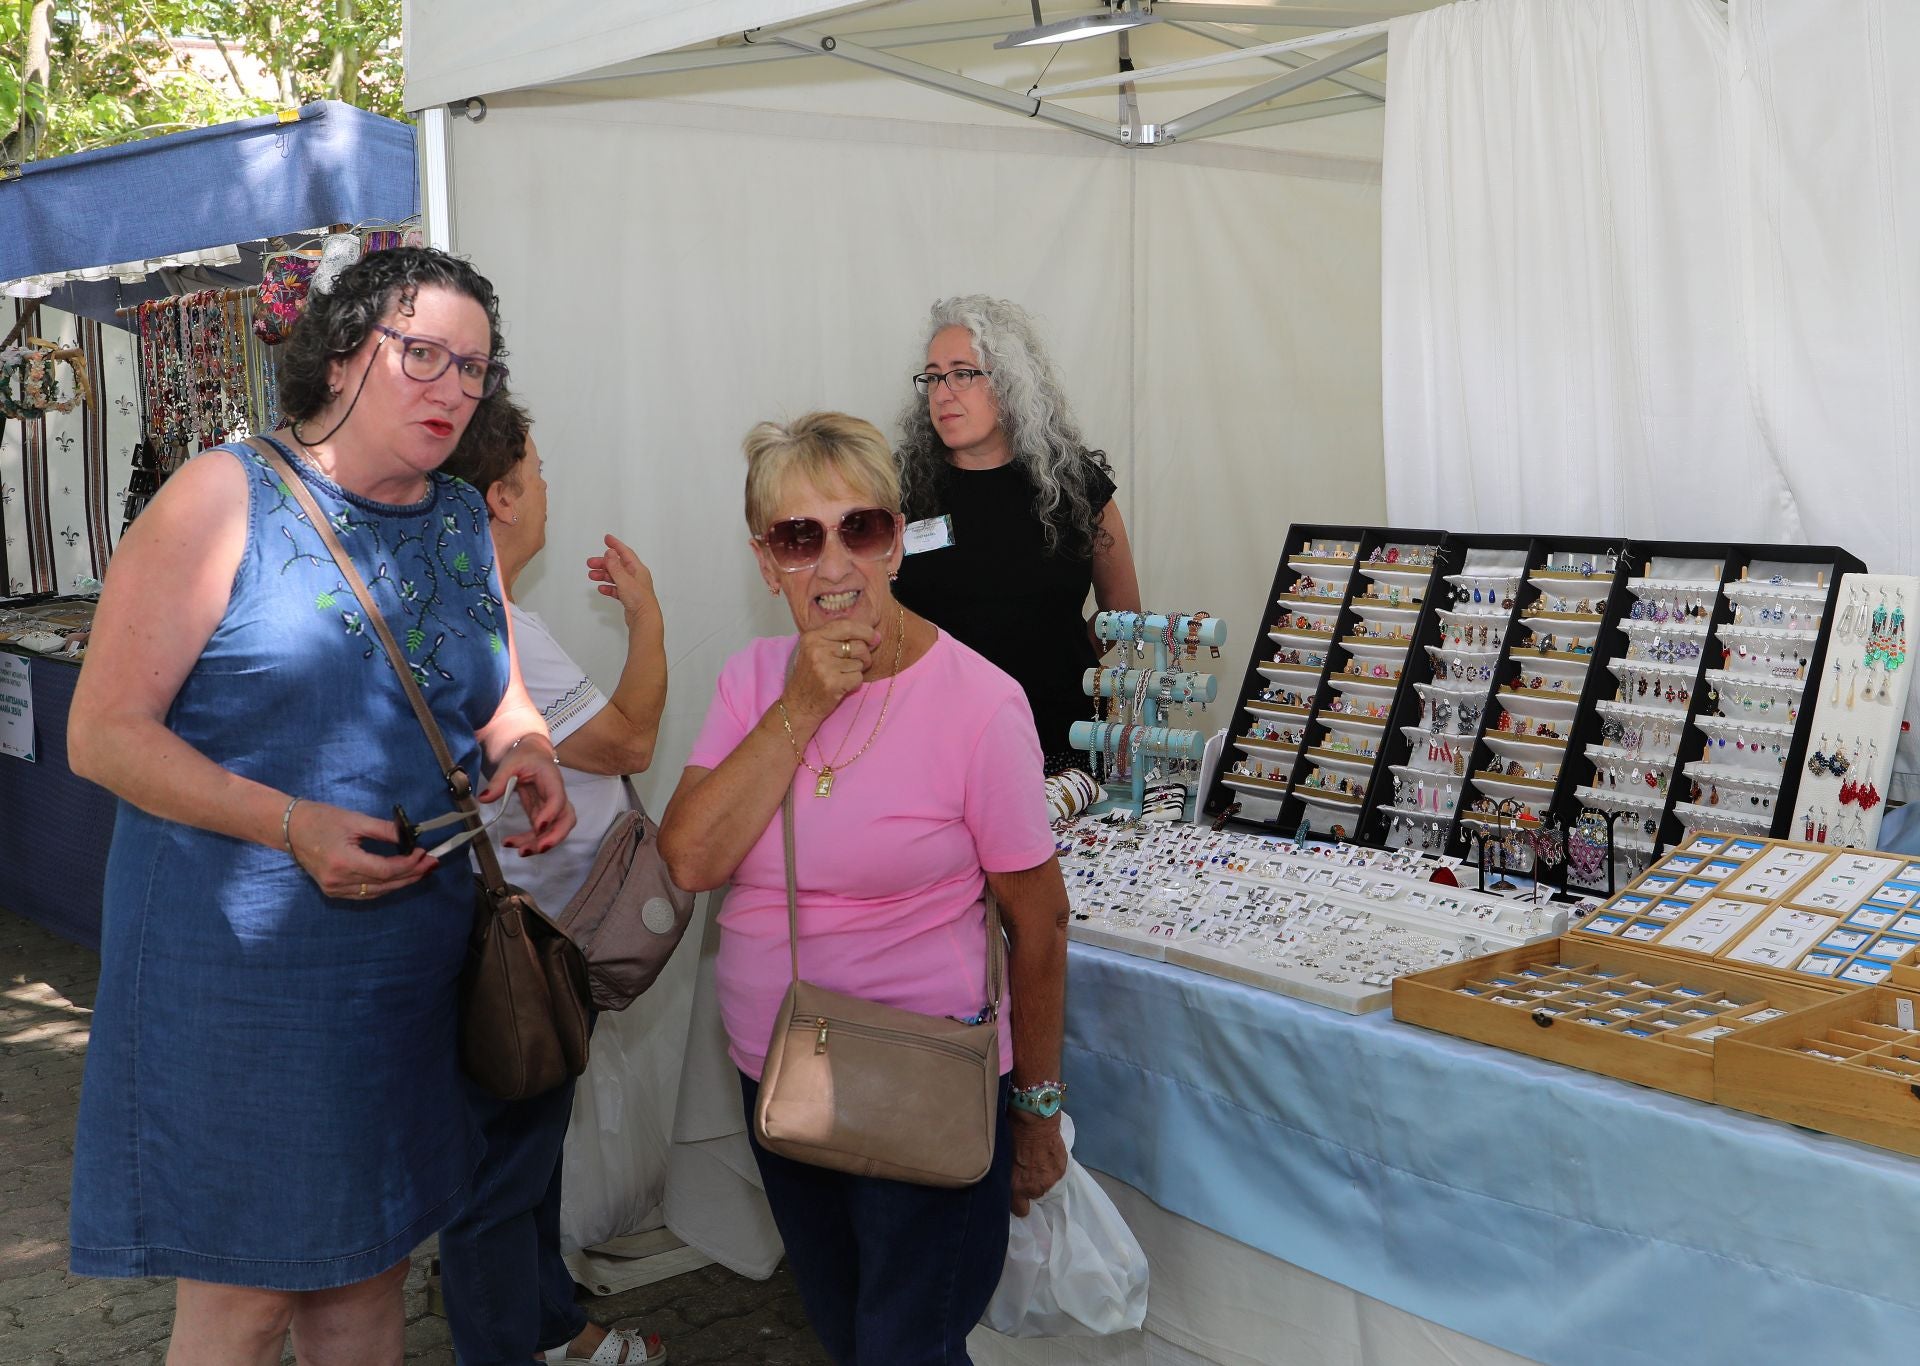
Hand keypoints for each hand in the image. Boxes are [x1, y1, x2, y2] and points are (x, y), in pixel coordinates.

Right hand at [288, 799, 437, 901]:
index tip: (424, 853)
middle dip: (410, 875)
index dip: (408, 864)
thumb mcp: (356, 820)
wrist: (289, 828)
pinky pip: (364, 894)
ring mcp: (334, 889)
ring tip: (420, 871)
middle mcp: (338, 881)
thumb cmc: (321, 818)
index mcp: (343, 862)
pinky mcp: (332, 891)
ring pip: (376, 892)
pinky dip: (383, 887)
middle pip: (384, 884)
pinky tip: (398, 878)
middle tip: (431, 864)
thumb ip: (385, 830)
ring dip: (400, 882)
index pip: (385, 870)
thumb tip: (411, 836)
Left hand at [479, 736, 576, 854]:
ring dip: (540, 844)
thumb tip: (484, 798)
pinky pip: (541, 832)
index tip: (538, 827)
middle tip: (538, 848)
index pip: (558, 799)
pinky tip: (511, 843)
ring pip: (555, 830)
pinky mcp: (542, 816)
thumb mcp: (510, 764)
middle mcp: (557, 796)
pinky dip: (529, 841)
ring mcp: (551, 808)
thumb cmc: (524, 756)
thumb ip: (499, 781)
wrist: (531, 755)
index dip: (551, 814)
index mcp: (552, 780)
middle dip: (554, 837)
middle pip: (566, 820)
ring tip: (520, 852)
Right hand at [586, 534, 659, 627]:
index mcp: (638, 569)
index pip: (625, 553)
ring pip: (615, 577)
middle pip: (617, 565)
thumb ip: (615, 566)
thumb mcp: (624, 580)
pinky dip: (608, 587)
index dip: (616, 545)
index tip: (607, 538)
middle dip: (603, 563)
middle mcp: (636, 577)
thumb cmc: (639, 600)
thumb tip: (610, 552)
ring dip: (603, 575)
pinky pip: (616, 589)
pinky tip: (601, 588)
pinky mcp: (628, 598)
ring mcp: (632, 587)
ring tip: (591, 576)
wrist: (644, 619)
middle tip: (590, 563)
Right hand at [781, 618, 884, 729]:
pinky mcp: (833, 683)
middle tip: (859, 663)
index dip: (865, 631)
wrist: (798, 704)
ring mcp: (824, 667)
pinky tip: (842, 685)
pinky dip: (855, 683)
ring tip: (842, 675)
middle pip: (858, 645)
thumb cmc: (810, 676)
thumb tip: (875, 635)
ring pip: (860, 662)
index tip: (875, 637)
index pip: (846, 626)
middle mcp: (817, 649)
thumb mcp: (815, 650)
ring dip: (857, 670)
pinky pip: (858, 677)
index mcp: (813, 637)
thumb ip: (838, 638)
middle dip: (865, 655)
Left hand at [1009, 1111, 1067, 1215]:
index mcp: (1019, 1187)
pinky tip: (1047, 1155)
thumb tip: (1010, 1182)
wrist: (1035, 1120)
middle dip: (1030, 1185)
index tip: (1017, 1195)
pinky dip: (1052, 1167)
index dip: (1019, 1203)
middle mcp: (1036, 1188)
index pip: (1021, 1210)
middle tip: (1027, 1169)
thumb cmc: (1013, 1136)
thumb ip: (1009, 1177)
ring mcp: (1052, 1179)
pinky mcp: (1062, 1169)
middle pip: (1034, 1195)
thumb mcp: (1004, 1161)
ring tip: (1038, 1160)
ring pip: (1046, 1185)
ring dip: (1042, 1176)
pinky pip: (1056, 1174)